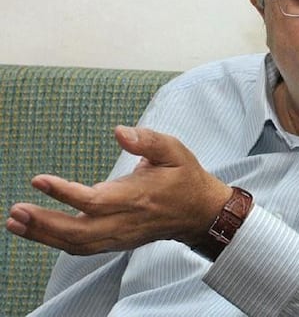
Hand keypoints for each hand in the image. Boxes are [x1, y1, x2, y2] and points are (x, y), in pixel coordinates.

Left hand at [5, 126, 232, 254]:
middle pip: (79, 231)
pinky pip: (84, 248)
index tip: (39, 181)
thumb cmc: (185, 178)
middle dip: (44, 224)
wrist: (200, 212)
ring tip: (16, 223)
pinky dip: (58, 242)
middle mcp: (127, 221)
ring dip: (44, 236)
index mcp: (138, 197)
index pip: (95, 201)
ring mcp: (122, 236)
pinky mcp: (119, 242)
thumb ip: (148, 140)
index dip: (65, 193)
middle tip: (16, 212)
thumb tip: (119, 131)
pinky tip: (40, 232)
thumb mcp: (175, 150)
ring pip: (77, 244)